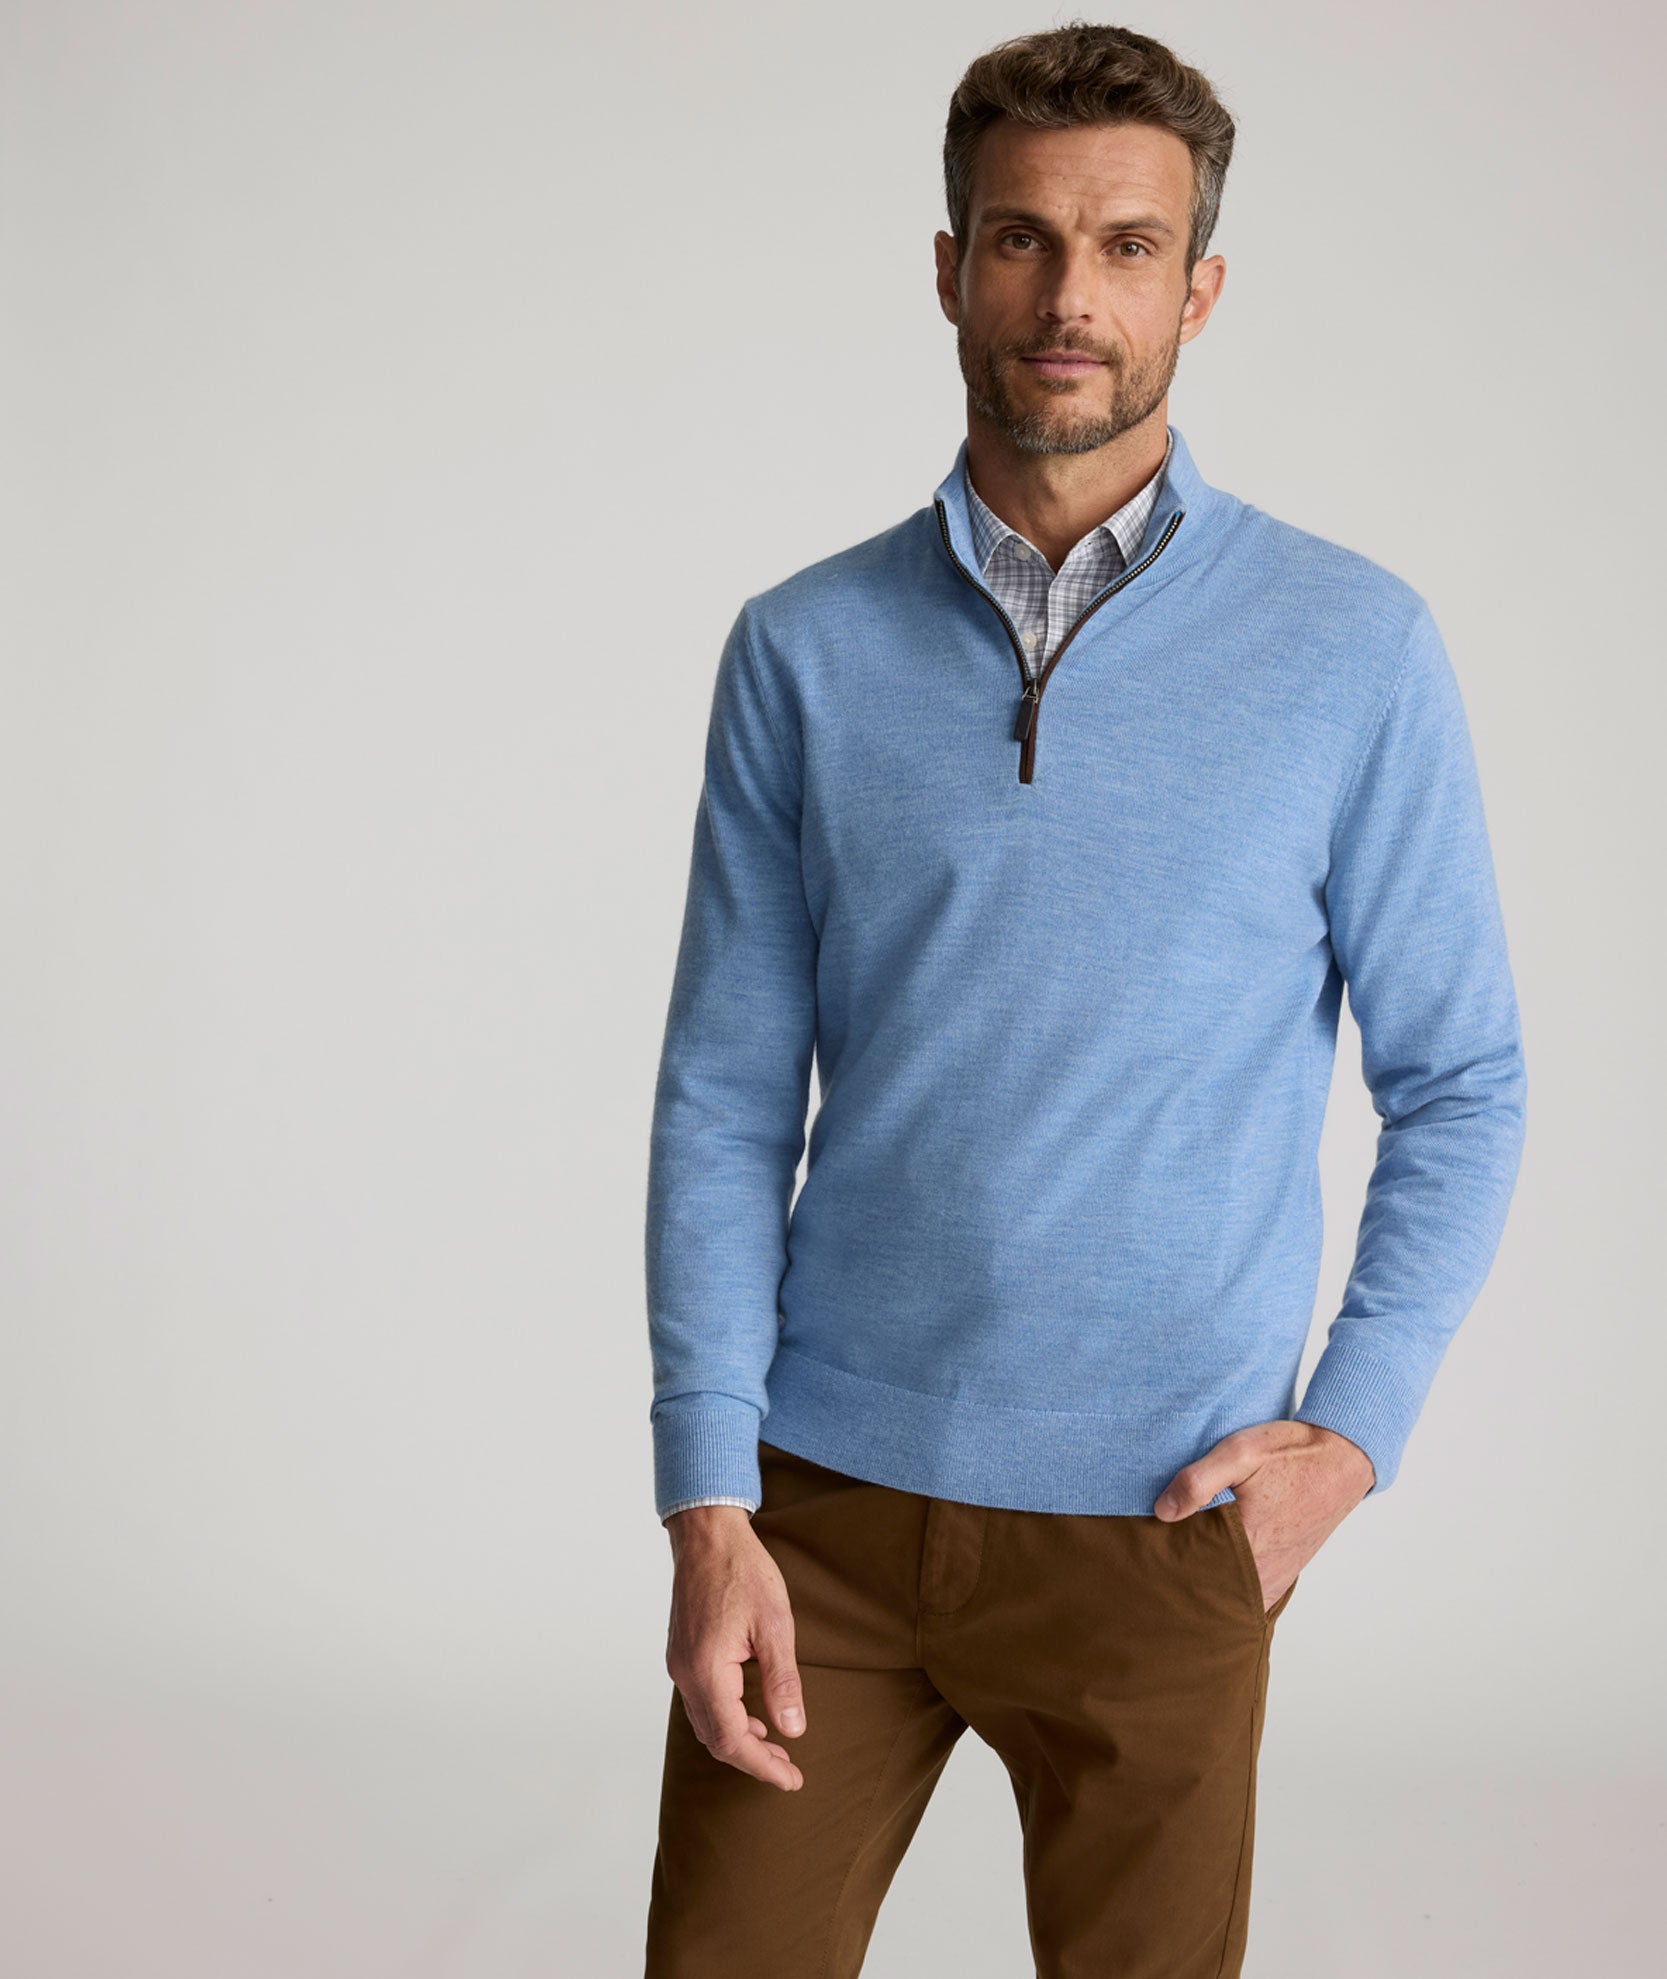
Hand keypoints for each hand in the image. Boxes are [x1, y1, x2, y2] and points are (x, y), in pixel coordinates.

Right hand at [663, 1505, 806, 1790]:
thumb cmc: (743, 1571)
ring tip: (774, 1745)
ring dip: (738, 1739)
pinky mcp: (682, 1652)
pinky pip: (700, 1700)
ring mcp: (679, 1663)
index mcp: (707, 1670)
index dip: (762, 1766)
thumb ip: (782, 1682)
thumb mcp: (775, 1625)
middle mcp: (685, 1673)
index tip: (792, 1780)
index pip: (732, 1740)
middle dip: (752, 1758)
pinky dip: (726, 1717)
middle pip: (715, 1738)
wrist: (707, 1533)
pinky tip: (751, 1712)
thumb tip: (792, 1730)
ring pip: (705, 1721)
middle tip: (788, 1768)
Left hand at [1153, 1422, 1374, 1609]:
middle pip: (1206, 1587)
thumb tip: (1162, 1511)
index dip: (1166, 1559)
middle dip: (1181, 1576)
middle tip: (1156, 1560)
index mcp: (1246, 1544)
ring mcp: (1275, 1577)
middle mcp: (1262, 1571)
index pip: (1190, 1568)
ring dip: (1205, 1582)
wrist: (1342, 1459)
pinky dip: (1228, 1585)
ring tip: (1179, 1562)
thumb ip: (1199, 1481)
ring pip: (1227, 1593)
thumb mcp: (1240, 1452)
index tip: (1147, 1549)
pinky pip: (1249, 1592)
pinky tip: (1210, 1567)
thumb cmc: (1291, 1453)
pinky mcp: (1284, 1575)